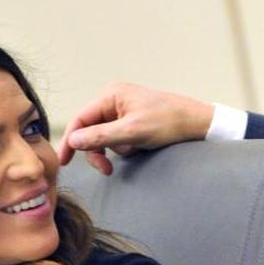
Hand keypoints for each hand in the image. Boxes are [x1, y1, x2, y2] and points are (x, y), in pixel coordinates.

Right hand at [58, 83, 214, 174]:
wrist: (199, 123)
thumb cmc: (169, 122)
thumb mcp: (133, 132)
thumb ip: (101, 136)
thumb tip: (73, 140)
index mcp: (111, 95)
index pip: (81, 119)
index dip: (71, 141)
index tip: (65, 162)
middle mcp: (115, 100)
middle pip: (91, 130)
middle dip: (100, 150)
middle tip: (107, 169)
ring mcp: (124, 111)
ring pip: (105, 138)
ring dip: (117, 149)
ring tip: (137, 150)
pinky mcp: (133, 121)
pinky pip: (119, 139)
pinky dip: (127, 148)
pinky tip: (142, 148)